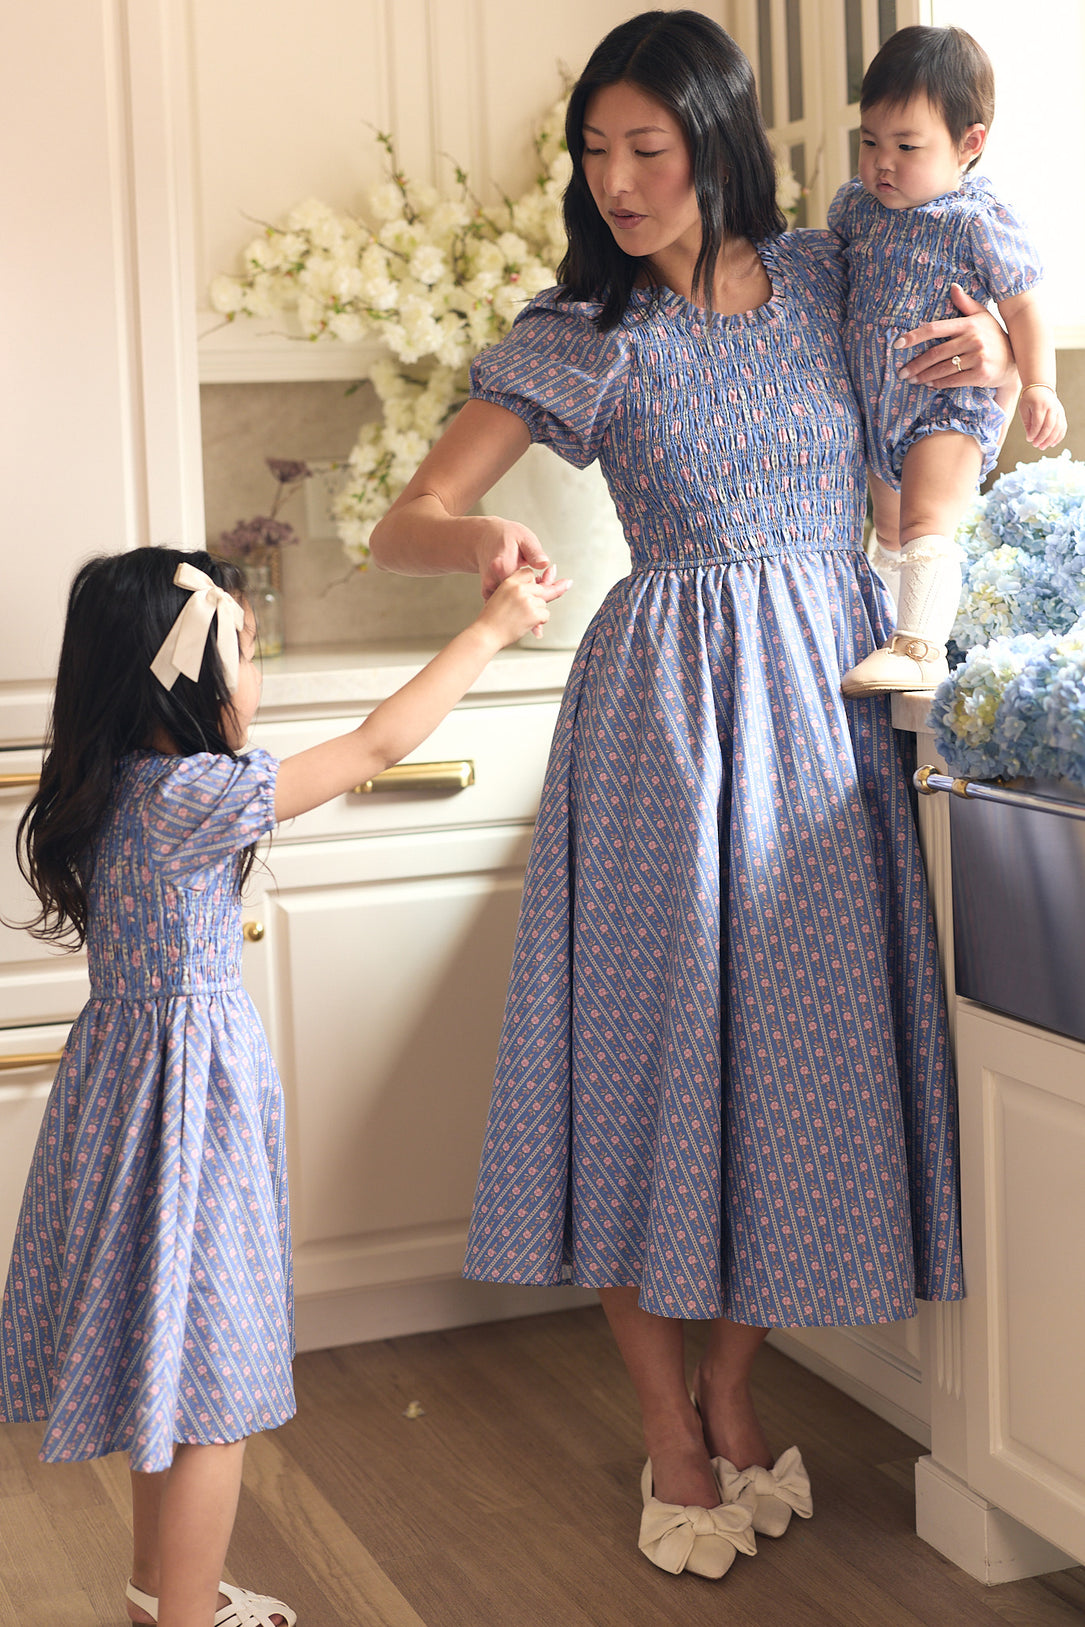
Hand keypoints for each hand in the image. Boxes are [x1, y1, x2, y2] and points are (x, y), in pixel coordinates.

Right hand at [474, 515, 549, 599]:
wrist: (484, 538)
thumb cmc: (505, 535)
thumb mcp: (524, 538)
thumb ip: (534, 552)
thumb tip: (544, 563)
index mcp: (502, 567)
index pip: (529, 588)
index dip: (542, 585)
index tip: (548, 575)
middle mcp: (492, 581)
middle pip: (522, 598)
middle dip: (537, 593)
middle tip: (544, 577)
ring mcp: (488, 589)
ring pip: (514, 603)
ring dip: (527, 598)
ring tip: (532, 581)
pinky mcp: (487, 593)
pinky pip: (507, 603)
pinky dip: (516, 600)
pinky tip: (521, 588)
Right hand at [476, 564, 571, 647]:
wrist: (486, 634)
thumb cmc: (491, 619)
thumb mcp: (499, 596)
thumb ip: (514, 590)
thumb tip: (536, 584)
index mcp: (509, 582)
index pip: (528, 573)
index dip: (530, 583)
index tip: (527, 592)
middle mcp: (519, 589)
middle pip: (539, 589)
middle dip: (535, 600)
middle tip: (524, 610)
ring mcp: (527, 601)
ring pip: (543, 603)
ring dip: (537, 612)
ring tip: (521, 618)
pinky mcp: (533, 613)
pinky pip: (546, 614)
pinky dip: (540, 621)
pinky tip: (527, 623)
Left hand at [893, 284, 1016, 388]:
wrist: (1015, 360)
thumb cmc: (993, 336)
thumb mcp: (982, 316)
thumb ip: (966, 303)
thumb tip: (952, 287)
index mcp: (969, 324)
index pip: (935, 328)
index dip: (914, 336)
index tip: (897, 344)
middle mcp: (973, 339)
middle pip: (935, 353)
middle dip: (915, 364)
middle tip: (901, 372)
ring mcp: (978, 357)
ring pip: (942, 369)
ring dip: (924, 376)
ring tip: (912, 379)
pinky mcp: (981, 374)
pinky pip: (953, 380)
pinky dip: (938, 384)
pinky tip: (929, 384)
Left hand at [1019, 385, 1066, 450]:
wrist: (1041, 388)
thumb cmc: (1030, 399)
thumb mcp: (1024, 409)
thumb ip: (1027, 423)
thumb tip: (1031, 437)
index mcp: (1040, 405)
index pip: (1038, 422)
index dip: (1033, 433)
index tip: (1028, 439)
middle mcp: (1052, 407)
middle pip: (1049, 426)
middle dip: (1042, 438)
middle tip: (1035, 445)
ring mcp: (1058, 410)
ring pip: (1058, 427)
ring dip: (1051, 439)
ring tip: (1043, 447)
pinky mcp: (1062, 413)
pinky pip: (1063, 426)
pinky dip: (1058, 436)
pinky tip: (1052, 443)